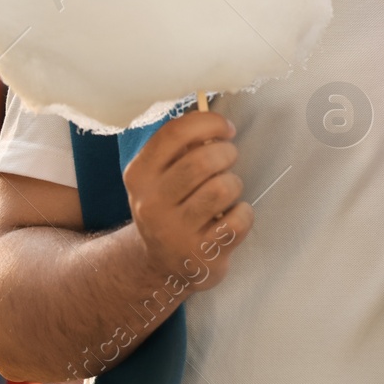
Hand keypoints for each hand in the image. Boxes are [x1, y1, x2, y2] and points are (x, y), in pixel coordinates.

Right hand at [122, 110, 251, 294]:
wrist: (159, 264)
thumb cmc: (171, 205)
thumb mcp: (161, 175)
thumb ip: (182, 147)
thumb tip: (214, 120)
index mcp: (139, 174)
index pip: (175, 133)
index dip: (209, 123)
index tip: (226, 129)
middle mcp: (151, 204)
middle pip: (203, 161)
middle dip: (226, 154)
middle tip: (228, 160)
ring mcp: (174, 233)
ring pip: (223, 189)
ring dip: (234, 184)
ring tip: (226, 192)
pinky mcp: (200, 255)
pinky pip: (238, 221)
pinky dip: (244, 214)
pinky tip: (231, 218)